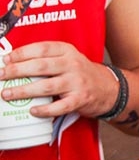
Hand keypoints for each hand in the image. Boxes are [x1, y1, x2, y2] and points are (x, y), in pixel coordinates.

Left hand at [0, 41, 116, 118]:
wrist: (108, 88)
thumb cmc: (81, 74)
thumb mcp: (68, 59)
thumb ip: (47, 59)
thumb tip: (13, 63)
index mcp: (68, 51)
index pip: (42, 48)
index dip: (22, 53)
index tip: (6, 59)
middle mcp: (73, 65)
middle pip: (41, 66)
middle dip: (17, 71)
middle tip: (1, 75)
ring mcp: (77, 82)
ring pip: (47, 86)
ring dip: (24, 90)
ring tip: (7, 94)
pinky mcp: (80, 99)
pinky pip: (60, 106)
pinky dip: (45, 110)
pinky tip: (32, 111)